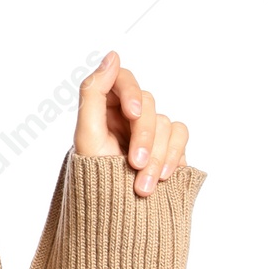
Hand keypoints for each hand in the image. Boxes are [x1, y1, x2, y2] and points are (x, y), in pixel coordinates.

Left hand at [74, 50, 191, 195]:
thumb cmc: (93, 175)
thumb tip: (113, 55)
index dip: (132, 93)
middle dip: (144, 138)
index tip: (134, 114)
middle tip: (134, 164)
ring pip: (167, 123)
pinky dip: (174, 155)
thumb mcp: (86, 134)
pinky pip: (181, 135)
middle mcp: (129, 114)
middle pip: (150, 104)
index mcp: (105, 106)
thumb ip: (94, 91)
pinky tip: (163, 178)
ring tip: (144, 186)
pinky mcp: (169, 145)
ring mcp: (151, 130)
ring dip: (158, 155)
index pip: (124, 80)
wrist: (113, 213)